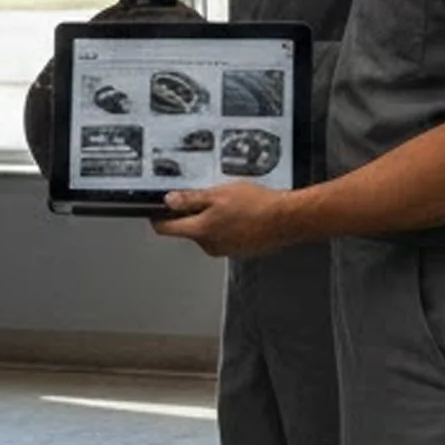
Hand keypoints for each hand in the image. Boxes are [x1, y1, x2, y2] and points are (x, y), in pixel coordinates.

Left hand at [150, 183, 297, 257]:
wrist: (285, 220)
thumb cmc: (255, 205)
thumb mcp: (217, 194)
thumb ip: (190, 199)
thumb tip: (169, 201)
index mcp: (200, 231)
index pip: (166, 229)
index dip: (159, 217)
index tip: (159, 210)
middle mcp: (209, 245)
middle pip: (189, 230)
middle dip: (193, 214)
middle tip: (208, 197)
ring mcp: (225, 250)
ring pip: (208, 233)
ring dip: (213, 220)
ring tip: (231, 204)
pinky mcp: (239, 250)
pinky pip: (225, 237)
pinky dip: (229, 226)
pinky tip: (242, 214)